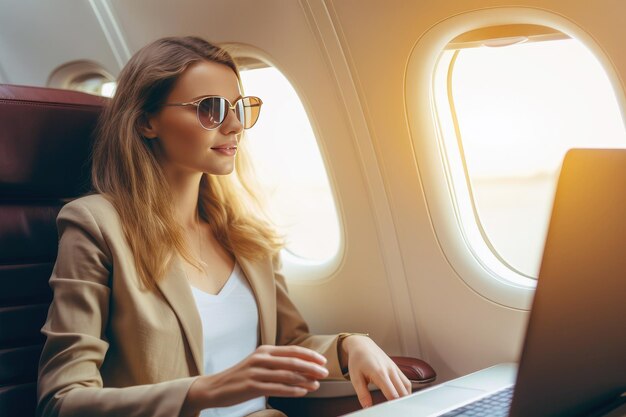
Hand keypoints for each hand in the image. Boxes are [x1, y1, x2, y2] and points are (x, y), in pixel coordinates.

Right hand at [181, 345, 328, 415]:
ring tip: (317, 384)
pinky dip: (292, 390)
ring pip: (287, 375)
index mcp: (264, 350)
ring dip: (305, 380)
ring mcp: (256, 372)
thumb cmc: (240, 377)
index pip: (292, 350)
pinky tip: (302, 392)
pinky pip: (277, 388)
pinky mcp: (252, 386)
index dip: (309, 355)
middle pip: (293, 362)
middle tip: (325, 373)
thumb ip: (276, 362)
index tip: (323, 361)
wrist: (215, 388)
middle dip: (312, 367)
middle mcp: (261, 358)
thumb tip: (301, 367)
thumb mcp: (258, 363)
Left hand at [341, 335, 411, 407]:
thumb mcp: (355, 378)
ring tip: (400, 406)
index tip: (391, 411)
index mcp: (379, 373)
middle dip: (401, 403)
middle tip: (397, 411)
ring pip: (407, 386)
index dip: (393, 405)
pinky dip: (406, 391)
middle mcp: (390, 370)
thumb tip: (367, 407)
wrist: (362, 345)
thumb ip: (362, 394)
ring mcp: (395, 368)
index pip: (392, 394)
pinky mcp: (396, 368)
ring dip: (405, 397)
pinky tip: (401, 397)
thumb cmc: (357, 360)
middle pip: (402, 392)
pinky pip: (406, 381)